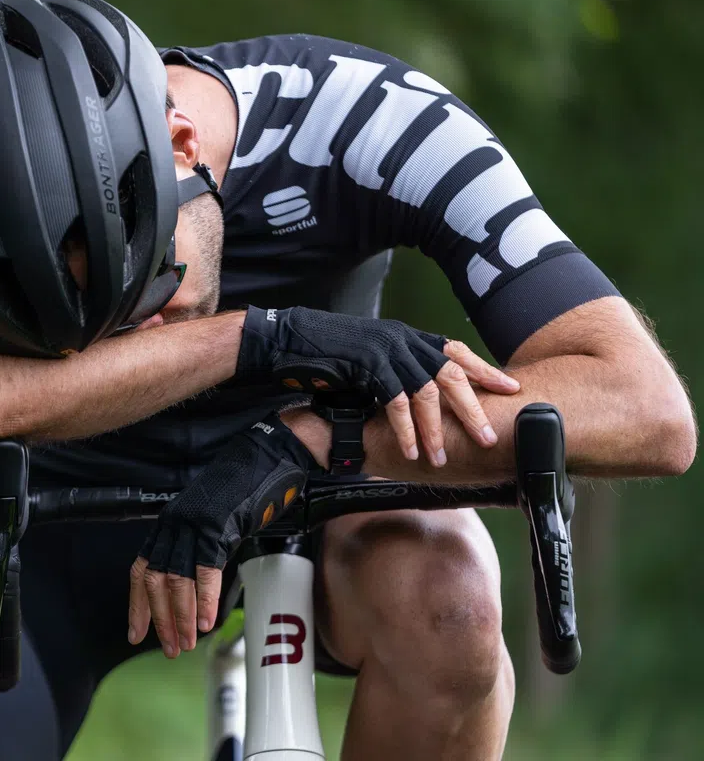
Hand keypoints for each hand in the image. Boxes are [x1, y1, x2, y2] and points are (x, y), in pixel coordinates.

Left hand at [129, 415, 315, 657]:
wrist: (262, 460)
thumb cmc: (239, 493)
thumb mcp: (207, 523)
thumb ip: (194, 551)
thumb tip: (191, 592)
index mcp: (167, 526)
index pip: (141, 571)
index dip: (137, 605)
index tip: (137, 634)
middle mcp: (173, 525)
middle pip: (155, 581)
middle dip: (161, 620)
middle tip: (171, 647)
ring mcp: (192, 524)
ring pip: (176, 579)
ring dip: (181, 616)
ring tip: (188, 641)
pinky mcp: (216, 525)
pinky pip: (206, 569)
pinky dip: (206, 598)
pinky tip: (208, 620)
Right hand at [237, 307, 518, 465]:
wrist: (285, 340)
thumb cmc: (324, 354)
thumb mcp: (369, 359)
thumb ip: (395, 372)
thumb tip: (418, 399)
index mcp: (406, 337)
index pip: (456, 351)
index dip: (484, 370)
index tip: (511, 388)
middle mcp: (401, 340)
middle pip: (451, 374)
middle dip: (472, 408)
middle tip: (488, 437)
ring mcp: (385, 350)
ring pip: (426, 391)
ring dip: (435, 429)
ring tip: (441, 457)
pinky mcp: (366, 363)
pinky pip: (395, 400)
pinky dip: (405, 429)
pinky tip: (409, 450)